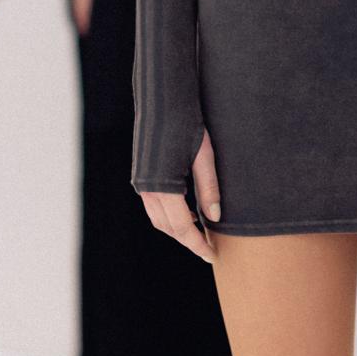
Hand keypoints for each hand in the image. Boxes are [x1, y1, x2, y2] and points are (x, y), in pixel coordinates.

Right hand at [139, 129, 220, 263]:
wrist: (161, 100)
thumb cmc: (186, 124)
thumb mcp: (204, 156)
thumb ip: (209, 188)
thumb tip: (216, 217)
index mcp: (163, 187)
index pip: (182, 227)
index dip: (197, 244)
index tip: (212, 255)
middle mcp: (147, 189)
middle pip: (167, 228)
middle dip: (187, 240)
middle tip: (208, 248)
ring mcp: (141, 183)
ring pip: (158, 219)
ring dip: (177, 229)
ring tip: (200, 232)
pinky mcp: (141, 176)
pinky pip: (154, 206)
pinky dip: (169, 215)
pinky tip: (187, 211)